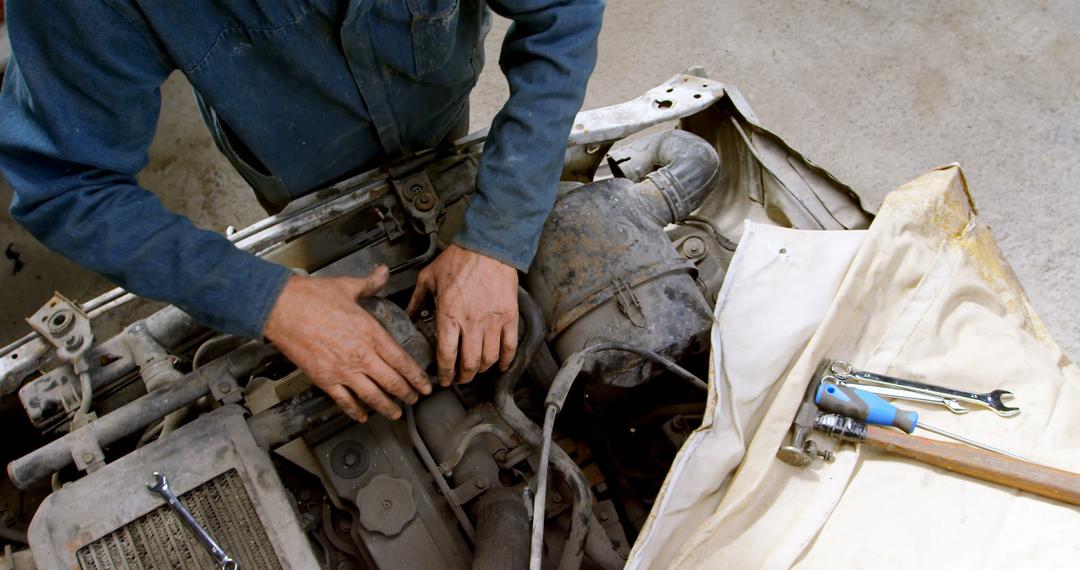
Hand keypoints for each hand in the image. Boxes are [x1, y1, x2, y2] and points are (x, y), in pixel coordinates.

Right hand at [264, 266, 430, 420]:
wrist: (280, 308)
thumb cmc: (310, 297)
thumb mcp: (347, 286)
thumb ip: (369, 283)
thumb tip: (382, 273)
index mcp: (370, 332)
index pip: (401, 360)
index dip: (416, 376)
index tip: (424, 384)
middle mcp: (360, 355)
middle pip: (391, 382)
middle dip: (406, 394)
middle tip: (415, 399)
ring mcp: (342, 370)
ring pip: (372, 396)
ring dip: (387, 407)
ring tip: (396, 413)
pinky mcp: (324, 379)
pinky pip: (344, 401)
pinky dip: (355, 411)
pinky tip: (362, 415)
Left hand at [407, 244, 518, 385]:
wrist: (488, 246)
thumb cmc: (459, 259)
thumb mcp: (429, 277)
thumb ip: (417, 299)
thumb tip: (409, 314)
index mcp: (449, 315)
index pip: (446, 356)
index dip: (444, 374)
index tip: (443, 379)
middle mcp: (471, 323)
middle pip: (468, 363)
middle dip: (463, 377)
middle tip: (459, 379)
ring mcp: (492, 321)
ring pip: (489, 359)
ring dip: (481, 370)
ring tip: (476, 371)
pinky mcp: (509, 317)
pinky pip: (509, 346)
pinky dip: (506, 361)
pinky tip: (501, 365)